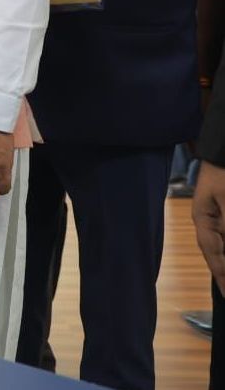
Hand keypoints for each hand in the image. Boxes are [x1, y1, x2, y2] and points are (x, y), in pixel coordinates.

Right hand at [193, 161, 224, 295]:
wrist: (224, 151)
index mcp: (204, 220)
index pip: (213, 254)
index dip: (221, 276)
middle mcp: (209, 222)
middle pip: (217, 253)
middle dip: (224, 272)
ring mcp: (217, 218)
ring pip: (222, 245)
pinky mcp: (224, 213)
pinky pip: (224, 234)